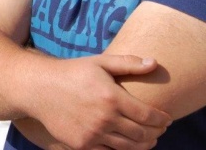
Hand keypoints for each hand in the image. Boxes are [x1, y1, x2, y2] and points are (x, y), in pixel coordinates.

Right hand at [33, 54, 171, 149]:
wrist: (38, 88)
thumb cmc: (71, 72)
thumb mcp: (99, 63)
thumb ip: (127, 63)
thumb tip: (154, 63)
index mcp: (112, 97)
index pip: (148, 116)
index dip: (162, 119)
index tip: (167, 118)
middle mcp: (104, 118)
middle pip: (142, 134)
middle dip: (156, 133)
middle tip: (159, 129)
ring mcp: (93, 134)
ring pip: (128, 147)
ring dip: (143, 145)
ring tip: (147, 139)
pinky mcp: (82, 144)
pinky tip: (124, 143)